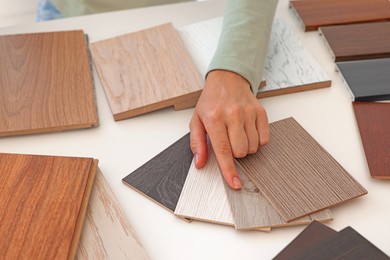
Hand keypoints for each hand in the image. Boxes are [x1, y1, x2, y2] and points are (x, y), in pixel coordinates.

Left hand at [189, 70, 269, 189]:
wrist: (227, 79)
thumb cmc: (211, 102)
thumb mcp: (196, 120)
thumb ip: (197, 143)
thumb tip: (200, 163)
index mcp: (214, 118)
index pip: (223, 150)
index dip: (229, 169)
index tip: (234, 183)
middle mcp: (233, 115)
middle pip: (240, 151)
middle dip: (234, 153)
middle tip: (228, 140)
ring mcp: (248, 113)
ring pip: (253, 147)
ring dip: (245, 147)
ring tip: (237, 134)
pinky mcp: (261, 112)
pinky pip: (264, 139)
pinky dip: (257, 141)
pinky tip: (248, 131)